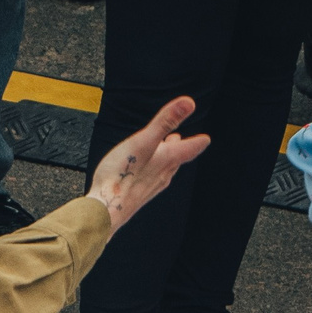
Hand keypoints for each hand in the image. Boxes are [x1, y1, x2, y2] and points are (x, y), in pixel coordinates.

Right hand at [86, 98, 208, 233]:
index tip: (205, 139)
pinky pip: (149, 180)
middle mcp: (161, 175)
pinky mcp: (136, 195)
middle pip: (175, 160)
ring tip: (164, 154)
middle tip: (181, 141)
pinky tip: (143, 173)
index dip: (197, 142)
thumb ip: (165, 121)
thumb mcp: (144, 141)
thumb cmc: (122, 176)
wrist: (106, 210)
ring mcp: (149, 187)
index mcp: (165, 160)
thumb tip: (188, 103)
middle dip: (179, 149)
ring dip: (165, 160)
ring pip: (163, 171)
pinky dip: (151, 171)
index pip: (187, 149)